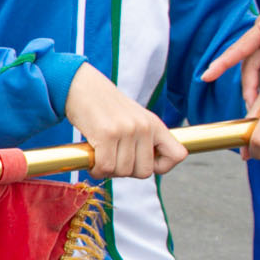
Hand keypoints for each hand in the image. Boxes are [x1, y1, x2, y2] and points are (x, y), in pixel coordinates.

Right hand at [62, 63, 184, 179]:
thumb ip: (143, 140)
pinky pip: (106, 167)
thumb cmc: (104, 107)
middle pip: (144, 172)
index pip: (178, 155)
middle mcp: (144, 127)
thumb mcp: (133, 119)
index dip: (161, 167)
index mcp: (154, 124)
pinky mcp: (106, 134)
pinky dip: (97, 170)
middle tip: (114, 161)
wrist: (82, 87)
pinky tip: (92, 162)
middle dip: (126, 172)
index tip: (142, 162)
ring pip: (123, 171)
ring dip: (108, 171)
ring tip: (100, 158)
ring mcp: (127, 131)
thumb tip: (146, 168)